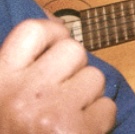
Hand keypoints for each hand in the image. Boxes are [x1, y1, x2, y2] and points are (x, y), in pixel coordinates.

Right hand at [0, 19, 115, 132]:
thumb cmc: (11, 129)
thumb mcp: (2, 96)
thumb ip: (19, 69)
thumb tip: (57, 31)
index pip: (32, 30)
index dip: (52, 33)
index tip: (57, 44)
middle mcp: (23, 93)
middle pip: (74, 50)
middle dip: (75, 69)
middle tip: (61, 93)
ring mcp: (51, 113)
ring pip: (95, 78)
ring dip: (88, 96)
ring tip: (66, 118)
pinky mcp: (76, 132)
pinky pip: (106, 108)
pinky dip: (99, 121)